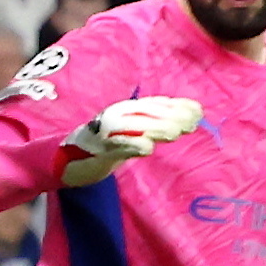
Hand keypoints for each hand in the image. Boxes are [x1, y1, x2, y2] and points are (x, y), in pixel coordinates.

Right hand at [57, 96, 202, 185]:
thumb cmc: (106, 145)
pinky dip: (131, 146)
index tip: (198, 110)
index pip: (154, 104)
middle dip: (171, 117)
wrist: (66, 160)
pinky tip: (147, 148)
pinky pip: (116, 147)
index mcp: (125, 110)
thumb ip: (158, 124)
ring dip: (156, 128)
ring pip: (134, 128)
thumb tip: (191, 117)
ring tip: (176, 133)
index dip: (176, 105)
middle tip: (192, 124)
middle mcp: (116, 117)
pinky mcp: (98, 152)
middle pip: (146, 114)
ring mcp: (106, 134)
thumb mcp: (134, 131)